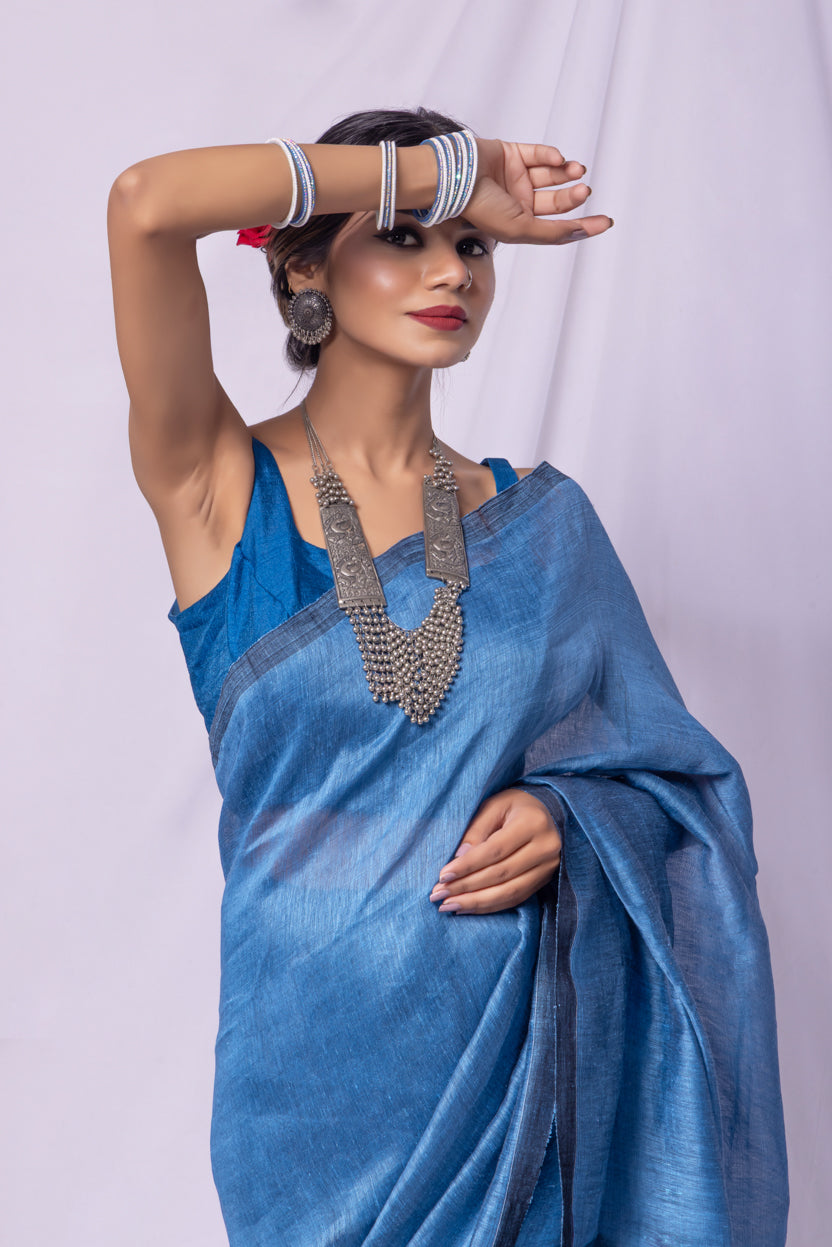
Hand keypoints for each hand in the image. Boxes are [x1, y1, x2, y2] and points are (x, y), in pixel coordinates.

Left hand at [428, 788, 561, 914]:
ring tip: (448, 905)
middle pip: (501, 874)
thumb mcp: (493, 806)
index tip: (443, 876)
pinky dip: (490, 906)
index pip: (495, 850)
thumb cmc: (513, 806)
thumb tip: (458, 859)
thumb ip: (476, 830)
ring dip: (476, 902)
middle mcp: (545, 847)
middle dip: (466, 887)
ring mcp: (548, 867)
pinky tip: (468, 907)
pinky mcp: (545, 880)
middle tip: (439, 894)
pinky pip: (516, 899)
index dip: (468, 865)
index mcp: (532, 823)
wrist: (546, 812)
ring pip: (509, 892)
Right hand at [466, 138, 612, 245]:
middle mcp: (519, 203)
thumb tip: (580, 232)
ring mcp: (515, 178)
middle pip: (556, 201)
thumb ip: (551, 233)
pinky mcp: (511, 154)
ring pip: (550, 175)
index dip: (583, 226)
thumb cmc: (481, 208)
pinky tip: (558, 158)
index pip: (557, 227)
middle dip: (573, 196)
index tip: (606, 221)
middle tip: (584, 190)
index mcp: (520, 224)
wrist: (457, 178)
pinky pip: (538, 153)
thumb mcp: (520, 229)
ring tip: (576, 170)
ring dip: (567, 172)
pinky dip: (550, 155)